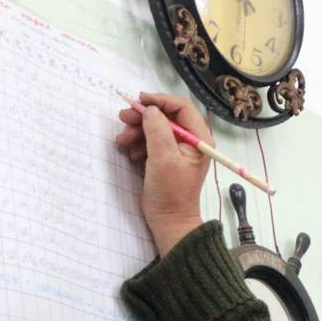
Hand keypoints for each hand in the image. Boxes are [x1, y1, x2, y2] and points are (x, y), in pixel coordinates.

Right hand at [116, 92, 210, 255]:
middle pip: (165, 117)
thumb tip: (149, 109)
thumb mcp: (163, 157)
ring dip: (137, 132)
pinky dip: (138, 145)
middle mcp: (190, 141)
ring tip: (122, 142)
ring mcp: (177, 150)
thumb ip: (157, 129)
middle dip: (143, 117)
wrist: (168, 220)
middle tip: (123, 118)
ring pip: (155, 129)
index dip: (160, 100)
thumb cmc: (170, 191)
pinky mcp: (165, 159)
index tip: (140, 100)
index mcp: (199, 138)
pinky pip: (150, 143)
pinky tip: (131, 154)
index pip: (182, 107)